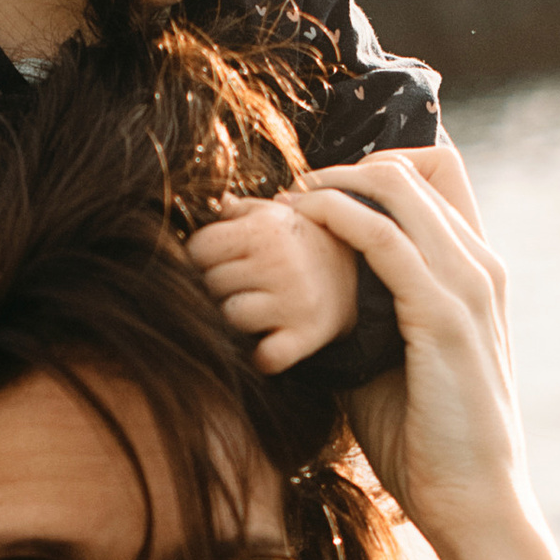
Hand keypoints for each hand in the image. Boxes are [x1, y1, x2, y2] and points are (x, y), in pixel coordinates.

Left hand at [186, 195, 361, 370]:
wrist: (359, 278)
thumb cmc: (303, 244)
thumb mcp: (277, 215)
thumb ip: (240, 210)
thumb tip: (217, 203)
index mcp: (266, 228)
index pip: (200, 249)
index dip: (205, 256)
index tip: (223, 260)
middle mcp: (280, 262)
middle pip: (212, 284)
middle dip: (221, 286)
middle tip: (247, 284)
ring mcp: (294, 301)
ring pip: (231, 317)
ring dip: (238, 317)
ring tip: (258, 306)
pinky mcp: (306, 336)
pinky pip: (265, 357)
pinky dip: (262, 356)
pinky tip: (269, 338)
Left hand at [291, 159, 533, 559]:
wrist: (472, 500)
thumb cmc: (426, 439)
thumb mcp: (390, 357)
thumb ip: (366, 312)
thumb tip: (307, 288)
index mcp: (477, 273)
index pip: (442, 176)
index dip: (381, 165)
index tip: (323, 191)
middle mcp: (482, 267)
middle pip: (421, 165)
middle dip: (348, 165)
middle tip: (294, 192)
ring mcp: (469, 288)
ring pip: (402, 188)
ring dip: (335, 183)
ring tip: (288, 202)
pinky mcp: (444, 317)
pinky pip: (386, 240)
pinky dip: (338, 219)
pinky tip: (304, 224)